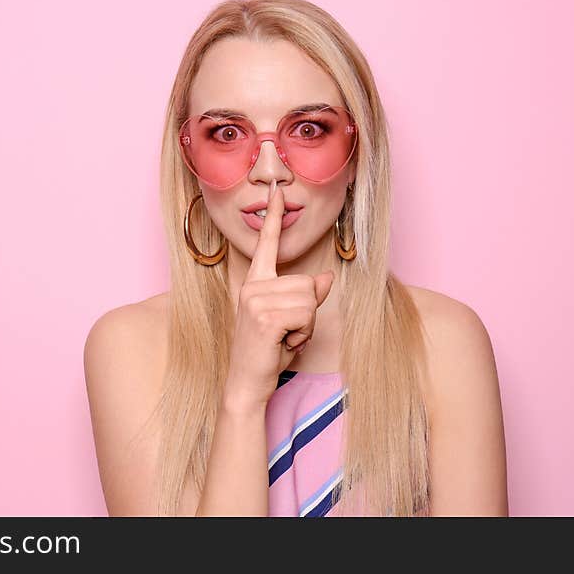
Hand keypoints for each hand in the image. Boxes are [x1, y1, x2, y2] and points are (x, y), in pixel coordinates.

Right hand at [223, 179, 334, 409]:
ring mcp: (256, 300)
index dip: (274, 216)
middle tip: (286, 332)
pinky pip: (306, 314)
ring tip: (284, 337)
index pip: (268, 244)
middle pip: (308, 283)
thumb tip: (327, 277)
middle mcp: (252, 286)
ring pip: (310, 299)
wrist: (246, 383)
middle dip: (308, 312)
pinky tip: (283, 343)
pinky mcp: (263, 316)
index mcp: (256, 283)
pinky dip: (303, 334)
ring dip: (306, 325)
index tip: (277, 189)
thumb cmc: (267, 353)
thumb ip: (308, 297)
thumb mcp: (291, 322)